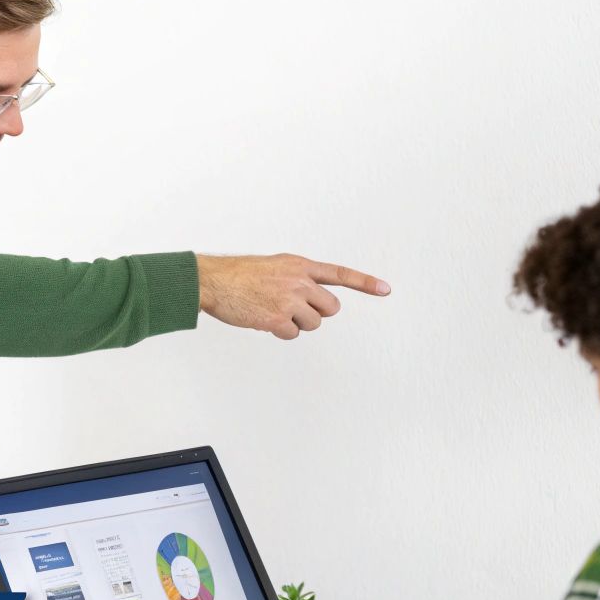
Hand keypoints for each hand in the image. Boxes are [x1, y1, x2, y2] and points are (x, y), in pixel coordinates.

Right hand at [196, 253, 389, 339]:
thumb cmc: (239, 275)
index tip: (386, 289)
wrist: (214, 281)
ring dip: (296, 324)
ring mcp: (290, 300)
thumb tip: (312, 299)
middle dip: (316, 313)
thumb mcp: (274, 266)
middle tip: (294, 310)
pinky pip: (292, 334)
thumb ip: (297, 278)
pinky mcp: (278, 319)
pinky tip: (262, 319)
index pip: (339, 274)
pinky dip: (280, 332)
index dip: (365, 283)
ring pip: (313, 324)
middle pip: (331, 308)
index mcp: (300, 265)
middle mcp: (299, 281)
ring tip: (272, 311)